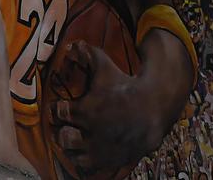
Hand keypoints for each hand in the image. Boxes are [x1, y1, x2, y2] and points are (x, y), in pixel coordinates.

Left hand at [50, 41, 168, 172]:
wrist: (155, 107)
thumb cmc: (125, 85)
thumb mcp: (105, 66)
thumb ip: (86, 54)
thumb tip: (70, 45)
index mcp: (86, 110)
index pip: (58, 113)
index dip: (57, 109)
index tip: (62, 107)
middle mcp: (92, 134)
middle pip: (63, 138)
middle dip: (62, 131)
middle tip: (68, 125)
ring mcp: (103, 151)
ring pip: (75, 157)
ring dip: (73, 148)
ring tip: (78, 139)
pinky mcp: (113, 162)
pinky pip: (93, 171)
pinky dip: (88, 164)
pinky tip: (90, 152)